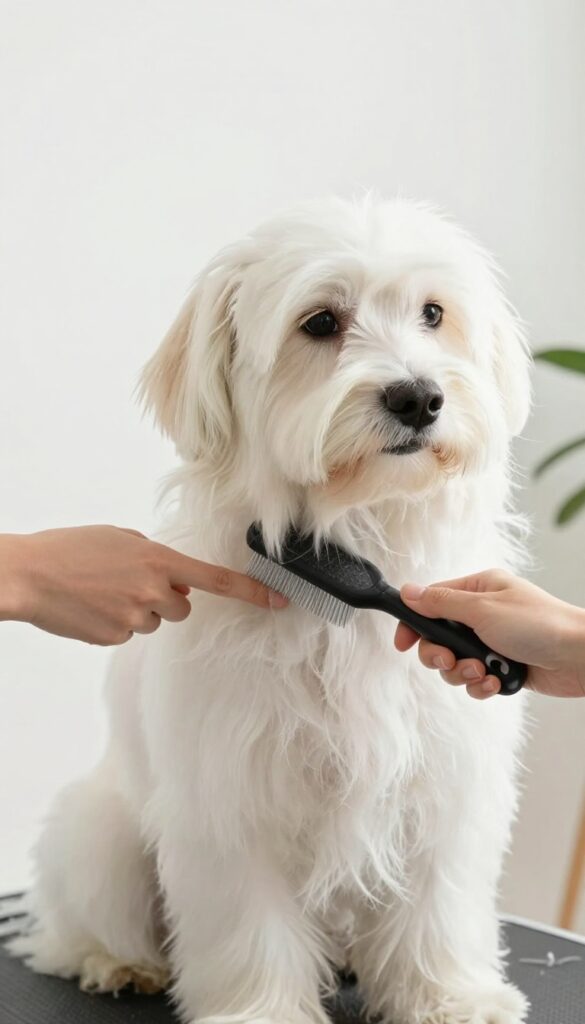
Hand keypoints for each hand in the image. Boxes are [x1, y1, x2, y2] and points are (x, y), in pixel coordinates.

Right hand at [0, 526, 286, 645]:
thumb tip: (173, 581)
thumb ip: (154, 557)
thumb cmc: (71, 550)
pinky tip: (93, 607)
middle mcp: (153, 592)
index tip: (279, 602)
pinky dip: (116, 622)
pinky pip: (129, 633)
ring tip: (105, 592)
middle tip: (133, 583)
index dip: (251, 592)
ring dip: (140, 610)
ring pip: (154, 621)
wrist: (30, 575)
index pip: (216, 581)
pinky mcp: (115, 638)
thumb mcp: (121, 539)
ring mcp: (134, 618)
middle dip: (167, 599)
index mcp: (158, 561)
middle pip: (182, 608)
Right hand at [394, 569, 584, 698]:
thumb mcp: (482, 609)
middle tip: (450, 662)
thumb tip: (407, 591)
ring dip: (463, 673)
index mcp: (478, 590)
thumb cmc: (539, 624)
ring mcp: (492, 642)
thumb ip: (440, 603)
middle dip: (441, 656)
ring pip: (455, 664)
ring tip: (481, 672)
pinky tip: (495, 682)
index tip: (404, 644)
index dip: (414, 624)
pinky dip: (481, 685)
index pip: (431, 602)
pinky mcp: (502, 666)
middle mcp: (482, 614)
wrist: (579, 656)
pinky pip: (475, 680)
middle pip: (439, 638)